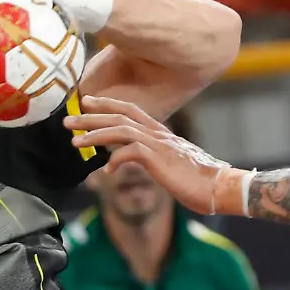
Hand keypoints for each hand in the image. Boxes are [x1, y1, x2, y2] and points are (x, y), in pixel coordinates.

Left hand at [65, 96, 232, 214]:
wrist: (222, 188)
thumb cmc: (198, 179)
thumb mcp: (170, 163)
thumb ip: (151, 156)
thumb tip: (131, 158)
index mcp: (161, 132)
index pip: (130, 110)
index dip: (107, 104)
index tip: (86, 102)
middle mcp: (159, 134)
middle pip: (119, 117)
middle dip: (91, 118)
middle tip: (67, 121)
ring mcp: (160, 145)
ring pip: (121, 131)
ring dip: (95, 135)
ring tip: (75, 143)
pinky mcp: (161, 160)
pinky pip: (131, 153)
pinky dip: (116, 159)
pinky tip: (107, 170)